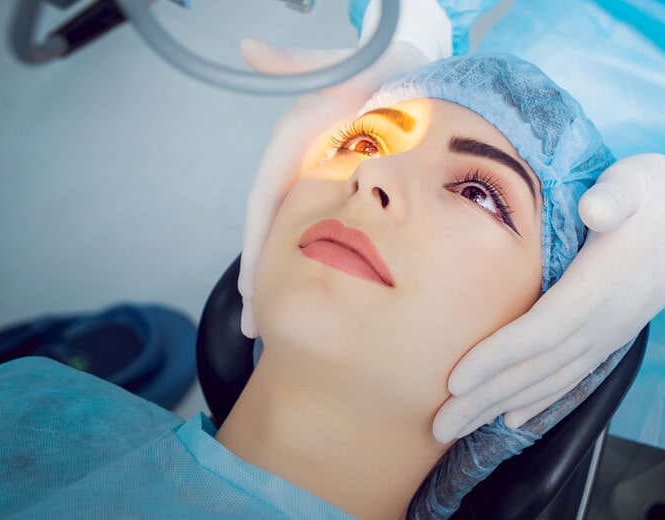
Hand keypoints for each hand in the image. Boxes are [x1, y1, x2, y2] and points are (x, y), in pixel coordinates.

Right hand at [237, 38, 429, 337]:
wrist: (413, 68)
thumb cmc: (381, 64)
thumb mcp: (346, 65)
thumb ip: (303, 65)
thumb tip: (251, 50)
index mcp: (298, 141)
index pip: (267, 200)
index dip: (260, 247)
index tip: (251, 293)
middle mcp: (302, 164)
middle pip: (274, 230)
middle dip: (263, 280)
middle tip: (256, 331)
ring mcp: (318, 178)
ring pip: (294, 238)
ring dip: (281, 281)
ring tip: (269, 329)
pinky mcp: (339, 189)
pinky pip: (321, 232)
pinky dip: (313, 266)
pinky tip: (317, 296)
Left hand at [432, 154, 664, 441]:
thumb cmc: (659, 194)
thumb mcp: (638, 181)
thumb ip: (616, 195)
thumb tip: (597, 207)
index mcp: (600, 286)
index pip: (541, 330)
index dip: (498, 357)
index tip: (456, 380)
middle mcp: (604, 321)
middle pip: (536, 368)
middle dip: (485, 397)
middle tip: (439, 425)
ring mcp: (608, 334)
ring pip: (548, 380)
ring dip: (501, 405)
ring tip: (460, 427)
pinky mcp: (610, 336)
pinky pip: (570, 376)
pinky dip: (538, 399)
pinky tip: (512, 417)